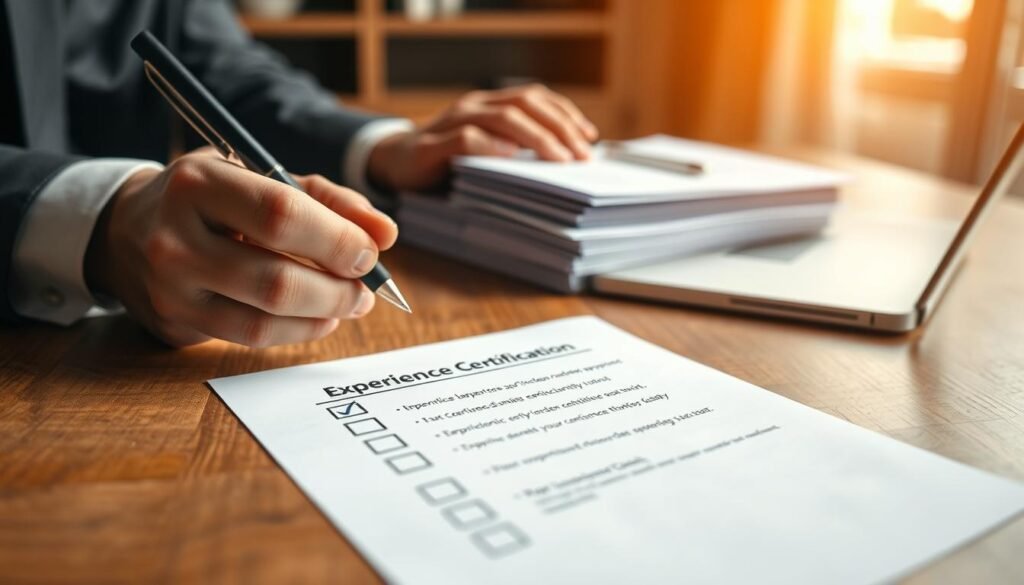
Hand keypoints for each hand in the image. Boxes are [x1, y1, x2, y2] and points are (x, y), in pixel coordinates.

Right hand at [85, 149, 397, 347]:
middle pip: (275, 279)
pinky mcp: (175, 323)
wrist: (125, 230)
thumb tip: (385, 234)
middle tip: (366, 287)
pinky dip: (298, 331)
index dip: (336, 239)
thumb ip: (329, 200)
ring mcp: (170, 287)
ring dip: (324, 315)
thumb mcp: (262, 176)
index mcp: (198, 182)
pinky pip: (249, 337)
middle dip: (337, 288)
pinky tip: (319, 317)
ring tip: (350, 302)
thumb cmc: (212, 200)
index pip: (280, 214)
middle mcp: (175, 237)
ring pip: (265, 318)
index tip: (369, 251)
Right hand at [367, 84, 598, 191]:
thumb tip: (562, 165)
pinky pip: (466, 138)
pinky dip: (491, 146)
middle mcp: (474, 106)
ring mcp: (452, 122)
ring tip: (558, 159)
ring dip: (536, 137)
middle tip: (581, 155)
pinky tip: (511, 158)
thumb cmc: (446, 163)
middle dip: (559, 128)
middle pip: (525, 104)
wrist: (393, 164)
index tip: (589, 138)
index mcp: (490, 105)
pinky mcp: (433, 146)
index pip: (536, 98)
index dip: (565, 114)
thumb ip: (515, 152)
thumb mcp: (486, 153)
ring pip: (502, 117)